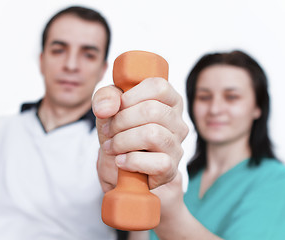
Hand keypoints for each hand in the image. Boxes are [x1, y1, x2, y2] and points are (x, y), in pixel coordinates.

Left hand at [92, 77, 187, 191]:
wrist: (120, 168)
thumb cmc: (120, 132)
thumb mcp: (109, 109)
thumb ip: (106, 97)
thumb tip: (107, 108)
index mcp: (169, 101)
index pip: (159, 86)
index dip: (132, 96)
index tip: (117, 107)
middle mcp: (178, 122)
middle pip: (152, 111)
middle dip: (121, 121)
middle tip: (108, 131)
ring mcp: (176, 146)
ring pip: (152, 134)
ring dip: (122, 141)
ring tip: (112, 146)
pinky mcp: (170, 169)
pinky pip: (156, 162)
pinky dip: (131, 161)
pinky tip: (121, 161)